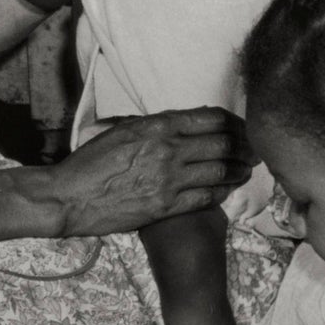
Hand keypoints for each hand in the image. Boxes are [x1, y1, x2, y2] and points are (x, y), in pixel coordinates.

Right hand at [50, 109, 254, 236]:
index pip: (210, 118)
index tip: (242, 127)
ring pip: (220, 171)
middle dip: (245, 146)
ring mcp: (168, 180)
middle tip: (255, 149)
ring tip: (247, 169)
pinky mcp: (166, 206)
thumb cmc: (89, 163)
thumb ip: (153, 126)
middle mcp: (166, 150)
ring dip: (239, 170)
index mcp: (155, 126)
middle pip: (222, 143)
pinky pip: (206, 197)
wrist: (69, 197)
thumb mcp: (120, 131)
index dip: (233, 122)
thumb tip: (180, 123)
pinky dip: (222, 192)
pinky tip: (228, 189)